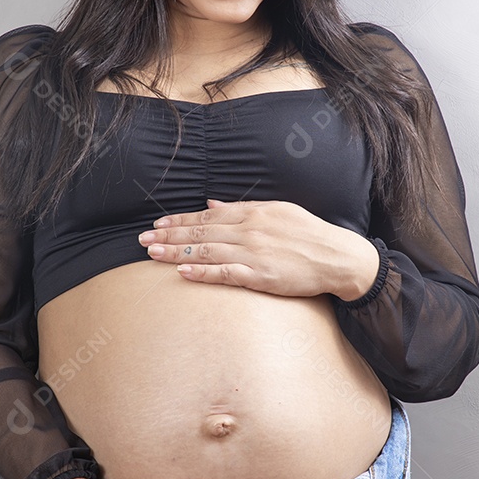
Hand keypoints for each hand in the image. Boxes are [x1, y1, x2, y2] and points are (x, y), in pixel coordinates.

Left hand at [137, 198, 379, 299]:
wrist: (337, 257)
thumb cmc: (308, 234)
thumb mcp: (277, 210)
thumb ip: (242, 208)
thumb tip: (211, 203)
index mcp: (252, 213)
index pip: (207, 216)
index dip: (180, 220)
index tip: (158, 225)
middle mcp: (249, 230)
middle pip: (201, 233)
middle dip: (169, 236)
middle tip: (142, 240)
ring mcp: (254, 253)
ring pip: (207, 252)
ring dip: (176, 252)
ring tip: (152, 254)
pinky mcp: (261, 275)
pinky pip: (225, 274)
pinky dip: (203, 272)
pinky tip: (183, 272)